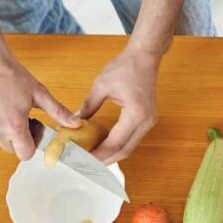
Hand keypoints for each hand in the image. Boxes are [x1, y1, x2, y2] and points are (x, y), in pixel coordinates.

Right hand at [0, 53, 79, 159]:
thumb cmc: (12, 75)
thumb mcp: (39, 93)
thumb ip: (58, 112)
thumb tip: (76, 124)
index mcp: (14, 126)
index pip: (25, 154)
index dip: (31, 143)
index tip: (33, 128)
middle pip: (11, 148)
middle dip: (18, 136)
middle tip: (20, 116)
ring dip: (3, 130)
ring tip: (6, 108)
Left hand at [80, 48, 161, 164]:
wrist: (145, 57)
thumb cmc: (126, 67)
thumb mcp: (101, 86)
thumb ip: (88, 106)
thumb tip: (74, 121)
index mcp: (135, 114)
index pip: (115, 142)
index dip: (99, 154)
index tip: (83, 159)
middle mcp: (145, 122)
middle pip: (125, 150)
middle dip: (106, 160)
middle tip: (87, 165)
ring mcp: (148, 122)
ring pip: (130, 147)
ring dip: (112, 154)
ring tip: (94, 158)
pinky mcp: (147, 120)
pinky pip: (132, 138)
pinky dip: (118, 145)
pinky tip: (105, 146)